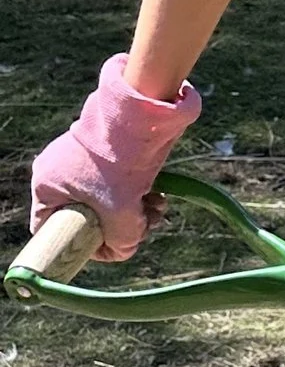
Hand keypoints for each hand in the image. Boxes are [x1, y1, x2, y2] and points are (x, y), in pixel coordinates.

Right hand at [29, 55, 201, 260]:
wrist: (143, 117)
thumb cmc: (122, 168)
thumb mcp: (121, 218)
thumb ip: (120, 243)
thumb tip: (123, 250)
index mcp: (45, 186)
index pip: (52, 230)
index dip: (82, 245)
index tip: (108, 246)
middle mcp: (57, 172)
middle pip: (87, 217)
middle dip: (119, 227)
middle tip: (143, 227)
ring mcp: (81, 159)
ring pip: (106, 201)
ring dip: (134, 211)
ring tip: (156, 209)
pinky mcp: (104, 151)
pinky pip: (117, 183)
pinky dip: (137, 193)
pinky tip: (158, 195)